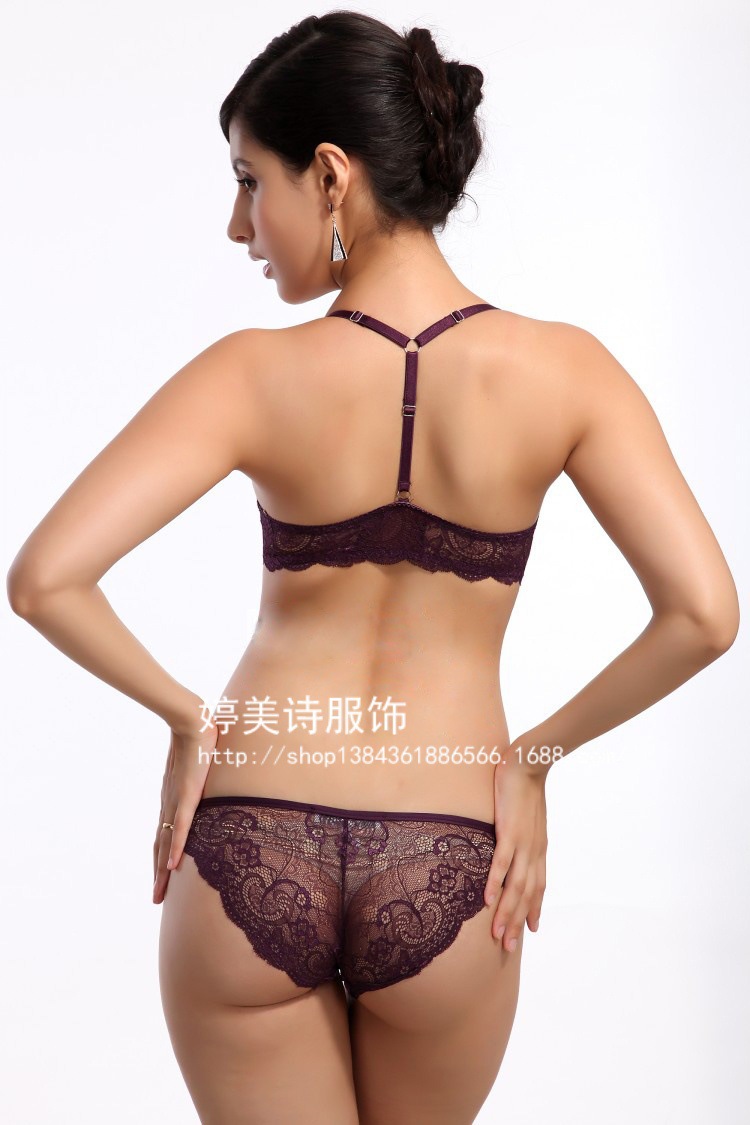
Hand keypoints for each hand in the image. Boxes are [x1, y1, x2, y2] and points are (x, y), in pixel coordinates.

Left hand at [152, 716, 217, 903]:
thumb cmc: (198, 736)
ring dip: (162, 871)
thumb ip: (205, 775)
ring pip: (166, 844)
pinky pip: (180, 828)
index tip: (162, 876)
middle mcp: (170, 805)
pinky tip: (173, 867)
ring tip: (159, 895)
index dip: (162, 856)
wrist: (191, 720)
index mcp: (172, 798)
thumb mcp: (201, 763)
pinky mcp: (186, 796)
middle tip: (156, 899)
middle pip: (161, 846)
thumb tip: (217, 775)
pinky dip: (176, 849)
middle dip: (158, 874)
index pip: (164, 833)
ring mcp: (176, 802)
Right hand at [484, 747, 548, 951]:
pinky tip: (487, 899)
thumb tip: (514, 842)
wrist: (530, 763)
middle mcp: (534, 852)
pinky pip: (502, 863)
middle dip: (518, 921)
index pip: (538, 886)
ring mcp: (523, 844)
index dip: (534, 909)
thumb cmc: (525, 787)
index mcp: (538, 849)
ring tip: (498, 934)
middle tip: (509, 946)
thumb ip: (522, 835)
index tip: (530, 931)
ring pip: (515, 886)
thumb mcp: (527, 818)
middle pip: (527, 895)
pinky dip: (495, 882)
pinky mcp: (510, 832)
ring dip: (506, 912)